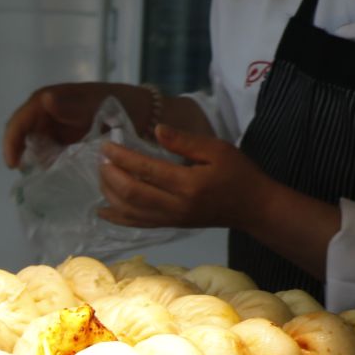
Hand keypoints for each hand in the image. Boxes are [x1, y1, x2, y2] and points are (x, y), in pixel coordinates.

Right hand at [2, 83, 121, 167]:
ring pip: (31, 148)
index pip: (19, 121)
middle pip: (20, 136)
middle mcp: (43, 114)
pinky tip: (56, 174)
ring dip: (33, 162)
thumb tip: (46, 100)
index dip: (11, 142)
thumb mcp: (97, 103)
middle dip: (19, 155)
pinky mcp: (60, 143)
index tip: (13, 164)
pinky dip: (48, 165)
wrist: (141, 113)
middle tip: (26, 174)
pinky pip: (46, 155)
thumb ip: (72, 105)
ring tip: (46, 175)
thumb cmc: (119, 103)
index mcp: (46, 100)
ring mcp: (51, 129)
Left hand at [98, 125, 271, 230]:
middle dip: (110, 176)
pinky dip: (117, 217)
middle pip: (132, 194)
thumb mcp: (217, 149)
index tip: (106, 145)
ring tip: (102, 174)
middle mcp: (176, 205)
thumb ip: (185, 141)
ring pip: (130, 211)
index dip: (122, 157)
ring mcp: (171, 219)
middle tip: (101, 159)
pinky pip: (138, 224)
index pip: (146, 170)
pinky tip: (102, 208)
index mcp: (188, 184)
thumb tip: (156, 129)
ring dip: (110, 194)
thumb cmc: (238, 173)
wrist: (253, 207)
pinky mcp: (169, 225)